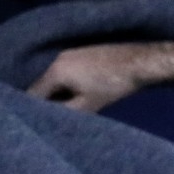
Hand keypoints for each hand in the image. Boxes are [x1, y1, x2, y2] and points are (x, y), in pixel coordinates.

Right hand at [26, 45, 154, 112]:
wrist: (139, 62)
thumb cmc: (113, 85)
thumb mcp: (88, 105)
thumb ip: (65, 111)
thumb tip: (50, 117)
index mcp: (54, 71)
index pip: (34, 93)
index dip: (37, 109)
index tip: (45, 121)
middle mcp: (57, 59)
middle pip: (44, 84)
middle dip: (49, 101)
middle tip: (60, 115)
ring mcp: (70, 53)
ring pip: (56, 78)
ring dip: (61, 92)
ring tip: (72, 105)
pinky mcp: (82, 53)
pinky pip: (67, 71)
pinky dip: (69, 83)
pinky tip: (82, 91)